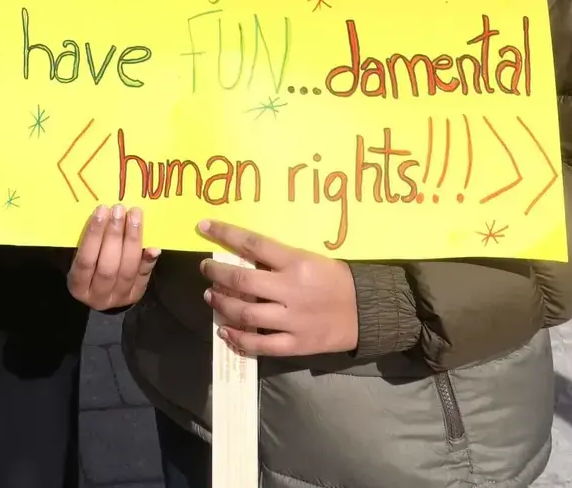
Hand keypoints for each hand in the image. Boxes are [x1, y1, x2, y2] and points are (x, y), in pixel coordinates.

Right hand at [68, 205, 160, 309]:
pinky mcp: (136, 295)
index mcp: (78, 286)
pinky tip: (153, 247)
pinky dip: (148, 261)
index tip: (101, 210)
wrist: (102, 293)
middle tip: (119, 209)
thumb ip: (86, 243)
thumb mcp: (79, 258)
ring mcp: (119, 297)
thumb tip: (103, 216)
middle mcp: (98, 296)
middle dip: (114, 234)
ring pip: (127, 270)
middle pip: (108, 266)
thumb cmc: (89, 266)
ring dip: (132, 240)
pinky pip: (143, 277)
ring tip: (134, 215)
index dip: (93, 235)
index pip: (86, 260)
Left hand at [199, 220, 358, 358]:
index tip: (205, 227)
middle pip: (242, 279)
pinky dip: (238, 338)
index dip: (225, 233)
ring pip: (245, 312)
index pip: (252, 243)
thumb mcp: (310, 258)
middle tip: (205, 269)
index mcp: (295, 262)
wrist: (366, 310)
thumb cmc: (336, 278)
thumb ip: (279, 259)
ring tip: (210, 297)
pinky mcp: (296, 344)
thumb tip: (244, 257)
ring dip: (222, 304)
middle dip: (216, 273)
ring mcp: (292, 319)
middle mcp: (290, 289)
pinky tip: (224, 331)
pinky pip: (260, 344)